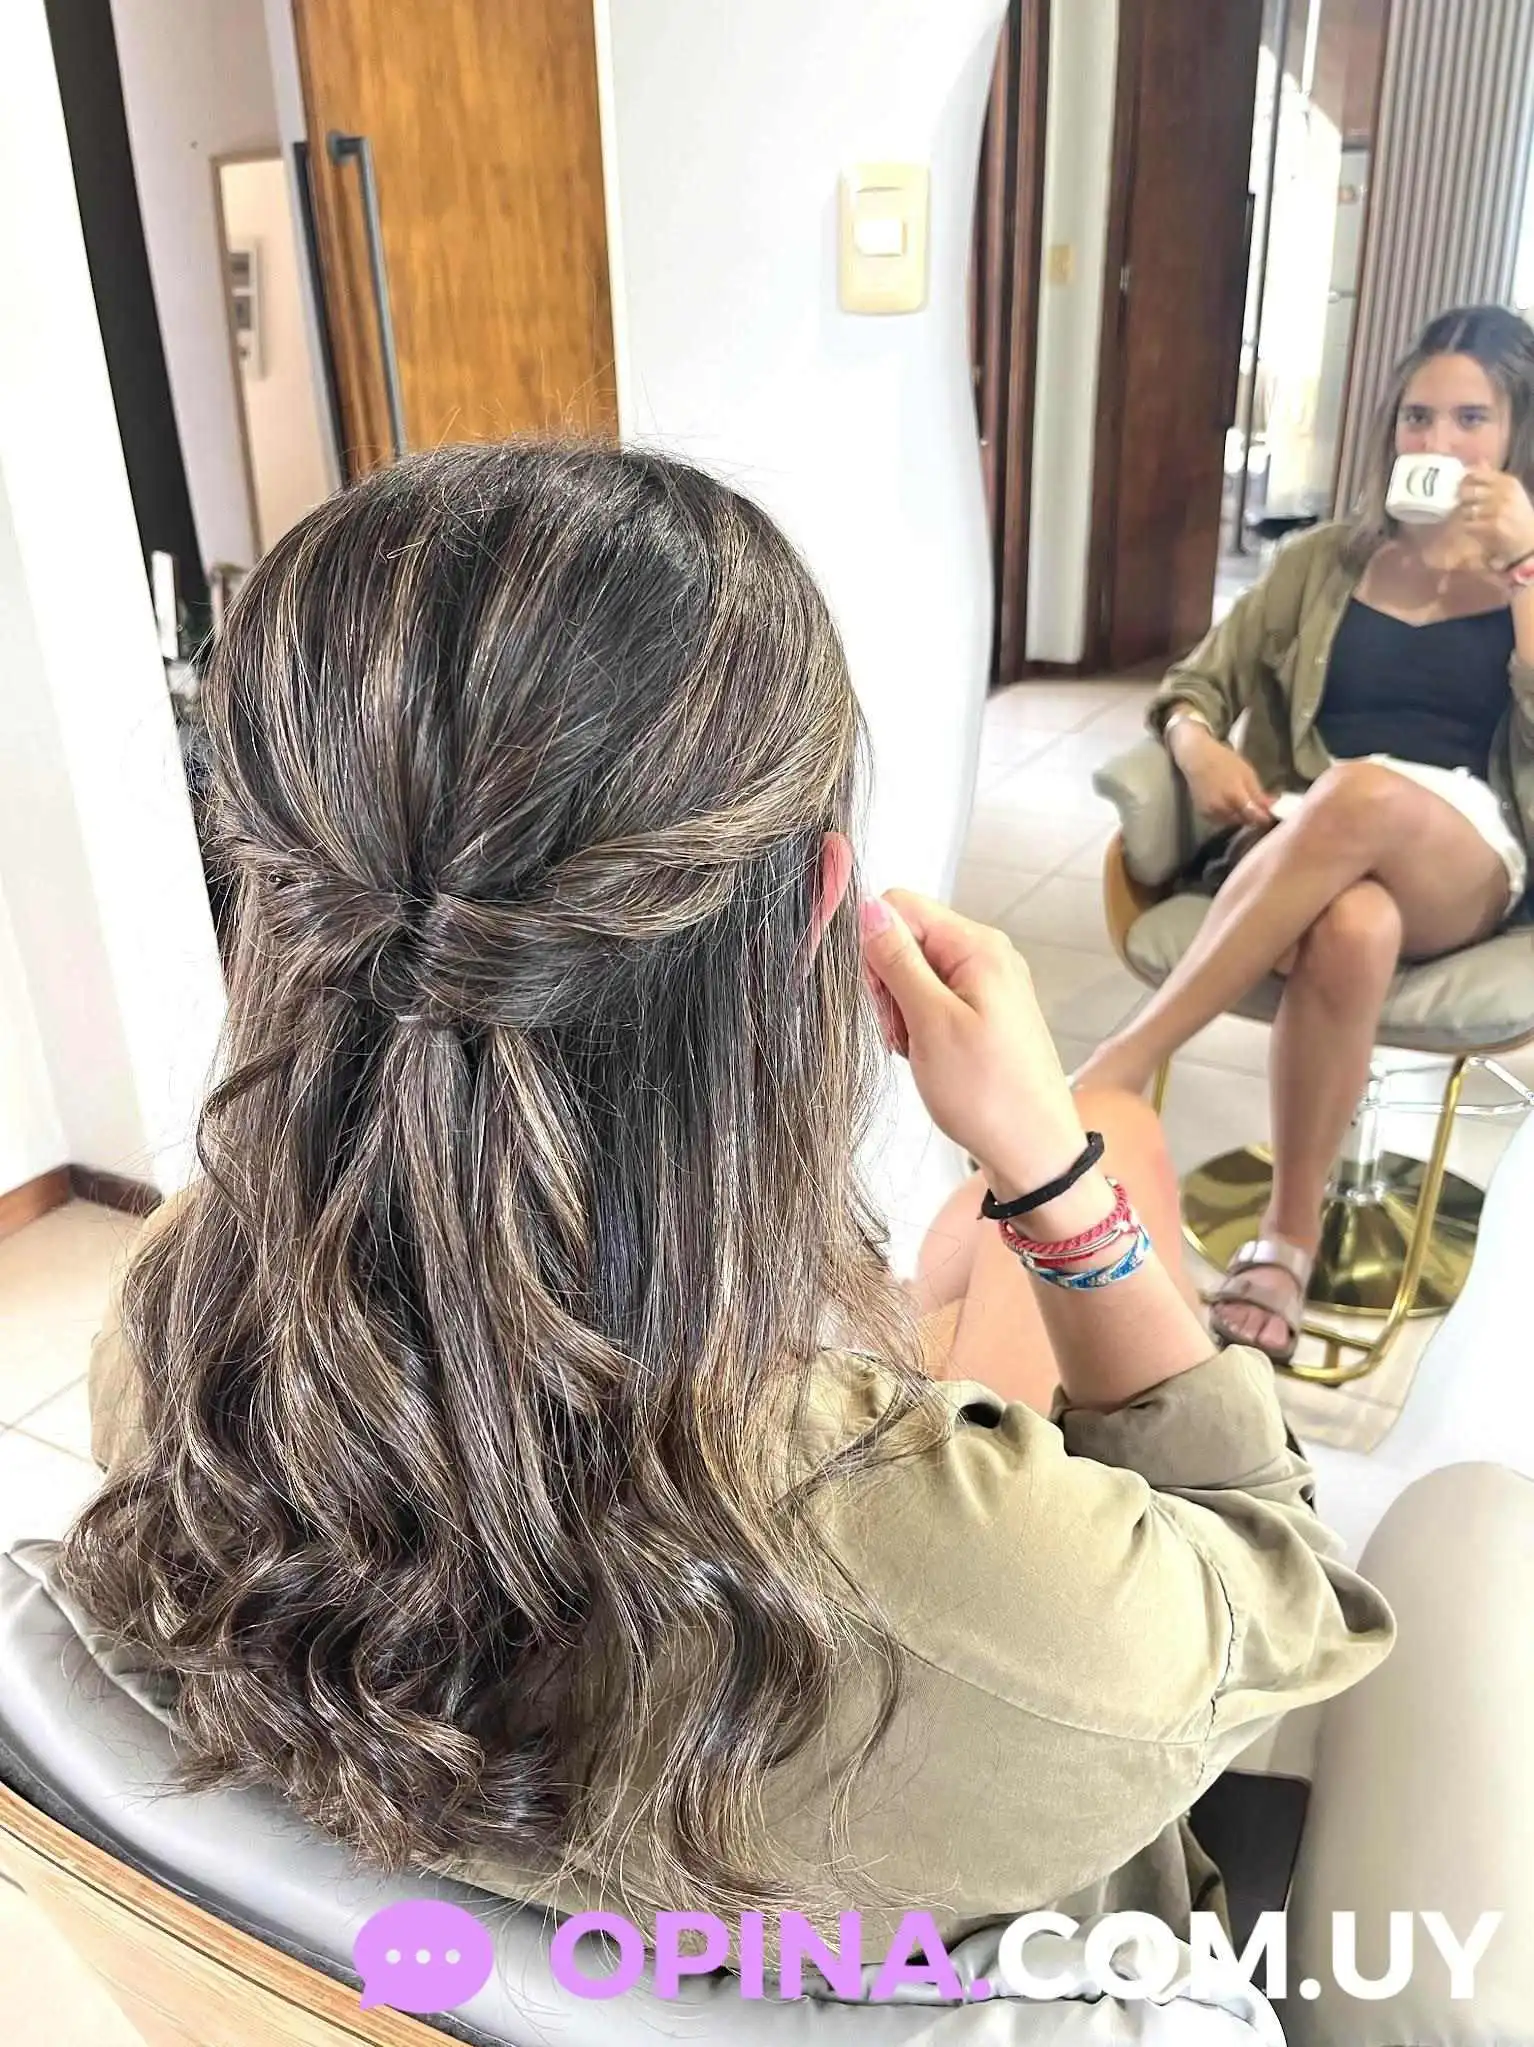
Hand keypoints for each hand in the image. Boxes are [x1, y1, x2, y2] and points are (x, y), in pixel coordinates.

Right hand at [859, 891, 1086, 1198]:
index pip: (899, 906)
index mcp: (977, 945)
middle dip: (886, 982)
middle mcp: (986, 955)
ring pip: (914, 973)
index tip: (869, 990)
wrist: (1033, 1153)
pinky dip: (917, 1025)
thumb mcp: (932, 1022)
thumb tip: (867, 908)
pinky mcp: (982, 1013)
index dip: (870, 941)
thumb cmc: (991, 1095)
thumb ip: (897, 960)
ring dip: (899, 1009)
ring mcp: (986, 985)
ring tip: (916, 1049)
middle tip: (898, 1030)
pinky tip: (925, 1055)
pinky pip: (931, 1000)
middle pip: (906, 938)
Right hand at [1170, 724, 1274, 828]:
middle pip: (1244, 821)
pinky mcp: (1203, 814)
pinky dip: (1229, 816)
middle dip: (1253, 816)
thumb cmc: (1223, 760)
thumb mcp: (1246, 773)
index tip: (1272, 814)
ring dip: (1241, 816)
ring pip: (1233, 822)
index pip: (1254, 816)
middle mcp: (1221, 808)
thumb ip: (1258, 794)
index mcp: (1234, 796)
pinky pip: (1221, 820)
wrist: (1196, 758)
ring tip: (1244, 804)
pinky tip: (1230, 805)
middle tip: (1259, 807)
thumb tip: (1271, 808)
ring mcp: (1211, 812)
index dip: (1265, 817)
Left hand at [1456, 466, 1533, 570]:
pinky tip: (1472, 528)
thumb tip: (1478, 461)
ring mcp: (1498, 509)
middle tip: (1460, 504)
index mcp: (1507, 481)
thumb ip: (1492, 477)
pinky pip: (1468, 523)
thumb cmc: (1517, 514)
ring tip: (1469, 518)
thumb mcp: (1510, 492)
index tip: (1459, 486)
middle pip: (1467, 491)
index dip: (1463, 480)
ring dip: (1463, 515)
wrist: (1529, 539)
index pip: (1476, 474)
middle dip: (1460, 499)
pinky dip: (1467, 527)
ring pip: (1466, 508)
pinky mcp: (1493, 526)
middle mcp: (1503, 493)